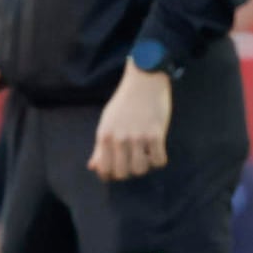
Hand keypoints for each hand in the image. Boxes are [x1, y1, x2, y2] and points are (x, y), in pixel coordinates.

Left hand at [89, 64, 172, 180]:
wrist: (145, 79)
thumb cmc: (125, 101)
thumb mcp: (107, 122)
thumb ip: (100, 146)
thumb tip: (93, 167)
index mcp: (105, 136)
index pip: (104, 169)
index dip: (112, 174)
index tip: (120, 168)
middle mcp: (120, 139)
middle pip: (123, 173)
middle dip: (129, 171)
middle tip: (134, 161)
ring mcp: (138, 137)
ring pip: (141, 169)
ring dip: (145, 166)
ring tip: (147, 155)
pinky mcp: (156, 134)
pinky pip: (159, 160)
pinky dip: (159, 159)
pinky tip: (158, 150)